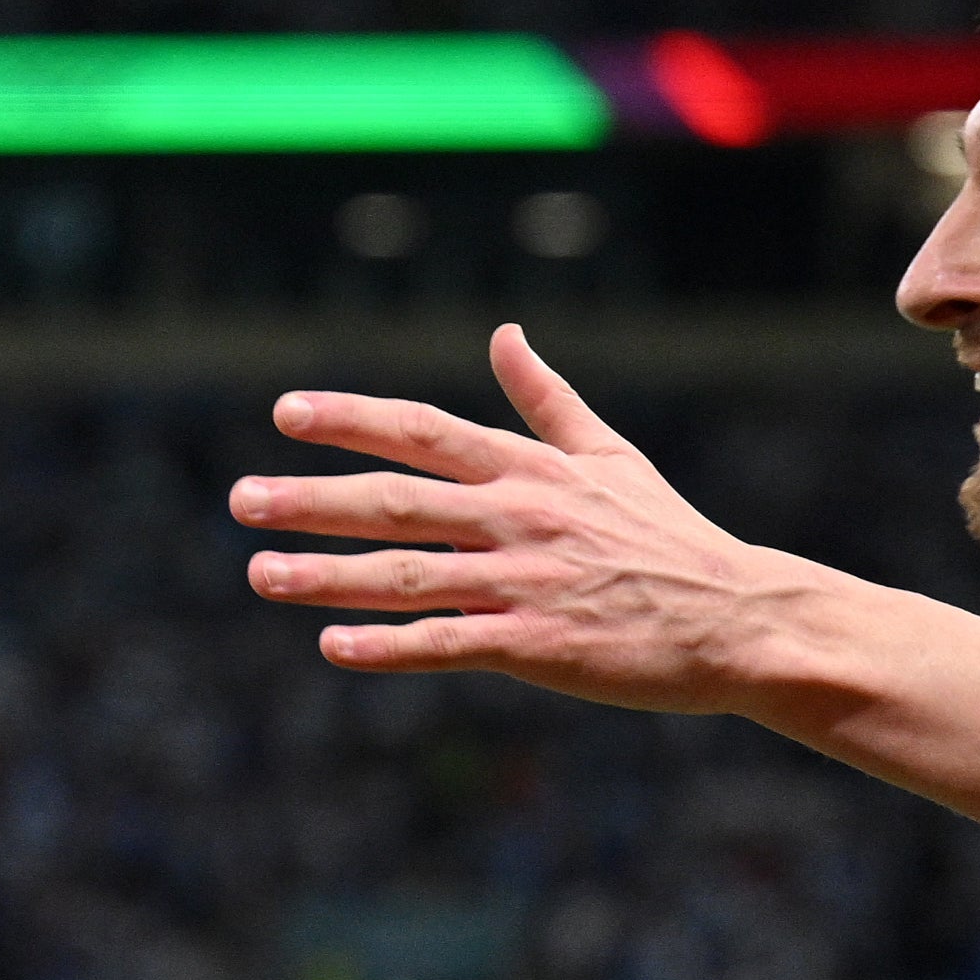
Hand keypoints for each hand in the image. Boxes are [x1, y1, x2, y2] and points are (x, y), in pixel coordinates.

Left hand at [228, 324, 830, 709]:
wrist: (739, 618)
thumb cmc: (670, 539)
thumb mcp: (611, 455)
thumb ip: (547, 400)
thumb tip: (506, 332)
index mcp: (531, 469)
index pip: (424, 430)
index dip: (352, 419)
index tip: (285, 413)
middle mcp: (520, 517)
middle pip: (398, 501)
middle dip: (312, 499)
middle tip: (239, 500)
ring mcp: (528, 582)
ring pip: (410, 575)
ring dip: (328, 575)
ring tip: (260, 573)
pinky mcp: (540, 645)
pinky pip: (450, 644)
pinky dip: (389, 647)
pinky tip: (333, 647)